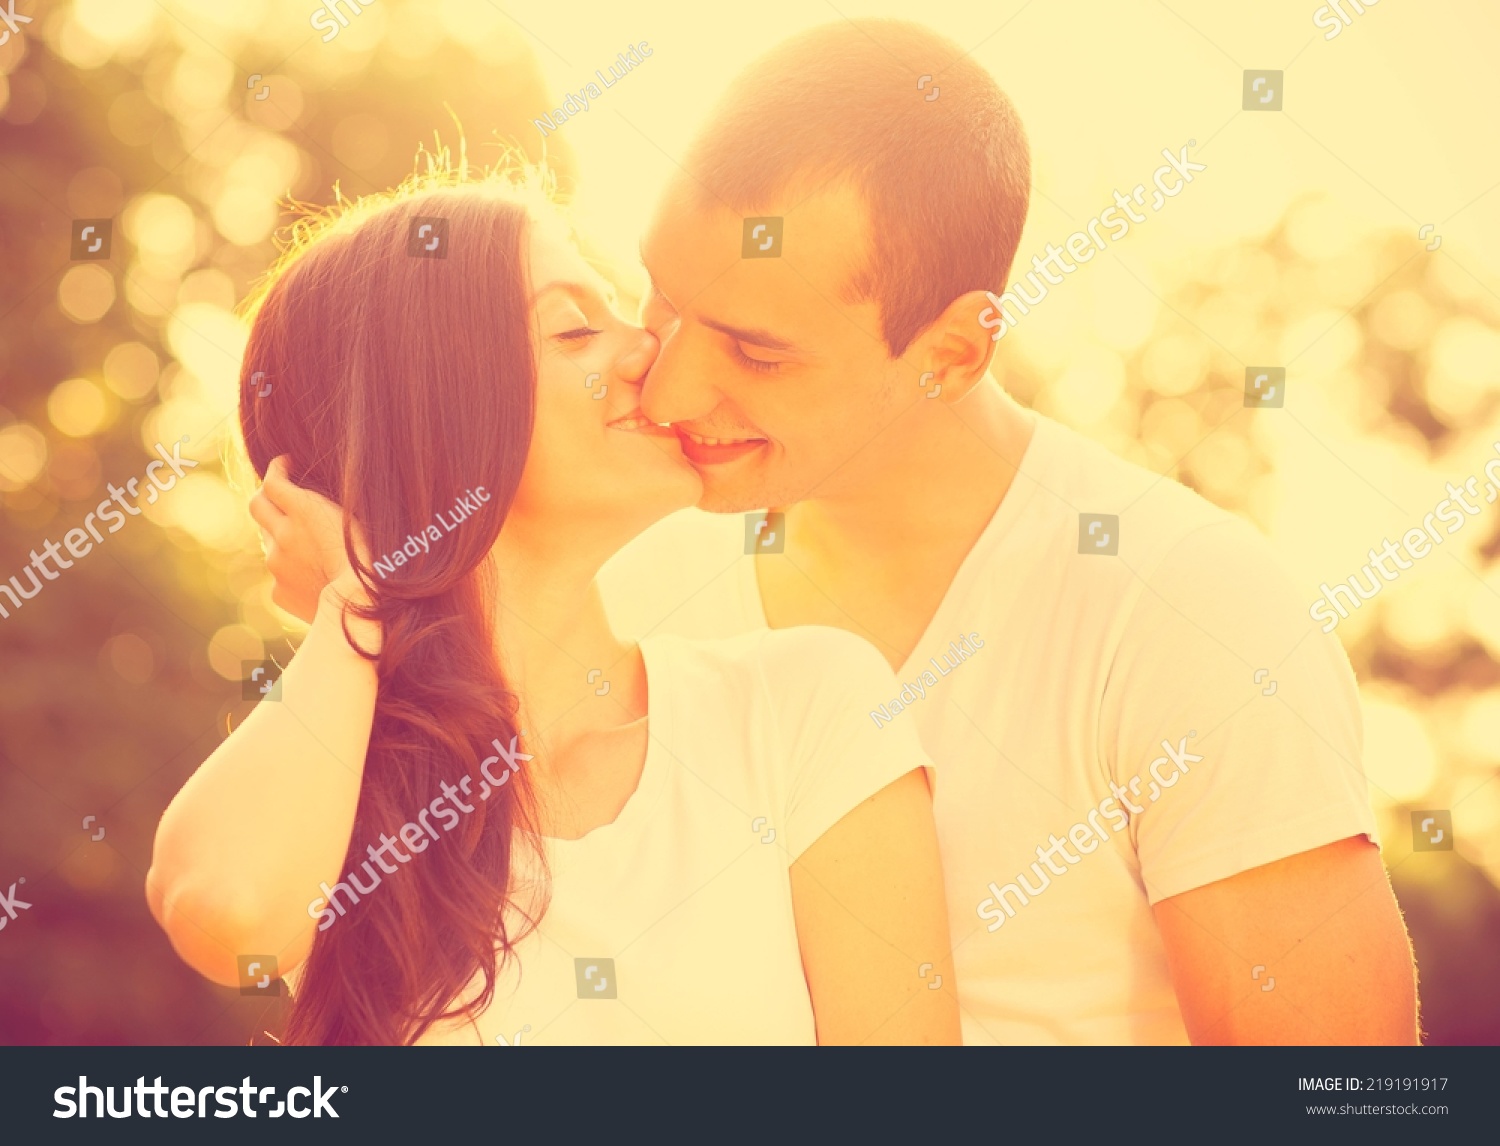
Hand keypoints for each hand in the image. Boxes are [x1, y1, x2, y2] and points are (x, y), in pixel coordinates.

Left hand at [249, 456, 368, 622]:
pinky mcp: (279, 592)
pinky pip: (280, 575)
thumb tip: (315, 492)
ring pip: (270, 542)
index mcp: (304, 511)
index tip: (285, 464)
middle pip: (258, 506)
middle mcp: (283, 535)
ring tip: (310, 545)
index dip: (277, 469)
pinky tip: (314, 577)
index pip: (272, 481)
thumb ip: (329, 504)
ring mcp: (277, 565)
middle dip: (268, 496)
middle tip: (282, 496)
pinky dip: (291, 570)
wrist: (362, 608)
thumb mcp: (356, 518)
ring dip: (283, 537)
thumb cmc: (372, 558)